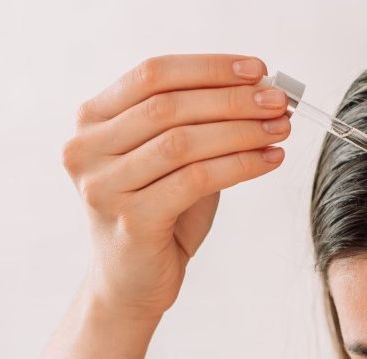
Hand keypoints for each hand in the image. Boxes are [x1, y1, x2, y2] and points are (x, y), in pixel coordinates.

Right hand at [61, 54, 292, 321]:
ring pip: (183, 142)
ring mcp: (103, 187)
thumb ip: (197, 121)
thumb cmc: (156, 213)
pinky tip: (269, 160)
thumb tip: (259, 91)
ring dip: (241, 131)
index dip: (208, 67)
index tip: (256, 70)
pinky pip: (195, 180)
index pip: (152, 74)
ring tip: (280, 129)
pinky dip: (240, 165)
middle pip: (168, 106)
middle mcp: (86, 149)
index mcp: (91, 120)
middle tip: (278, 101)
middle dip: (232, 99)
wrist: (132, 282)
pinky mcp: (130, 221)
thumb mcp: (169, 156)